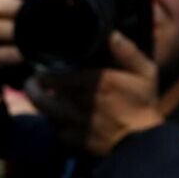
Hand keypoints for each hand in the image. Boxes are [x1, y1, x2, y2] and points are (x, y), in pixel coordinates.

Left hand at [21, 32, 161, 157]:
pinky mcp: (77, 140)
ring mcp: (78, 123)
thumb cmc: (143, 104)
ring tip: (38, 93)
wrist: (144, 143)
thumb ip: (128, 52)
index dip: (44, 70)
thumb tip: (112, 34)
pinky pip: (56, 130)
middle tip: (34, 79)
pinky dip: (53, 121)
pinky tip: (54, 114)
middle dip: (34, 85)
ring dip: (39, 102)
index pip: (57, 74)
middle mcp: (83, 102)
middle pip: (42, 94)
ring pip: (45, 112)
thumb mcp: (144, 73)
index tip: (42, 64)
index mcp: (98, 83)